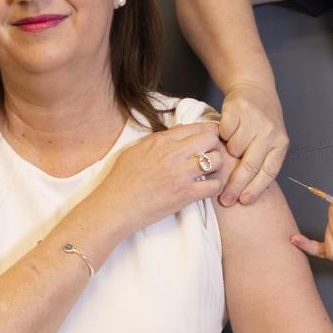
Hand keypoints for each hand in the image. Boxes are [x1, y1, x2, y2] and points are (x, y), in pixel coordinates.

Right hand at [89, 122, 229, 235]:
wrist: (115, 206)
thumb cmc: (121, 180)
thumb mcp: (136, 150)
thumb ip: (159, 139)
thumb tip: (179, 130)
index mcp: (161, 140)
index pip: (195, 126)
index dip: (207, 131)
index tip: (210, 138)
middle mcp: (173, 153)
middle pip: (211, 139)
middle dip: (215, 145)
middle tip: (211, 155)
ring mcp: (181, 174)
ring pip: (217, 160)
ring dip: (217, 166)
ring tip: (210, 172)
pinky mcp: (185, 194)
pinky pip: (214, 186)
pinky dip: (216, 186)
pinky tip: (208, 188)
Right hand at [217, 81, 287, 206]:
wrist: (254, 87)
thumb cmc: (261, 120)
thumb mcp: (270, 140)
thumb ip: (262, 160)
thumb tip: (245, 190)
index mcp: (281, 143)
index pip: (268, 172)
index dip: (255, 189)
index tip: (243, 201)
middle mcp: (270, 132)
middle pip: (250, 166)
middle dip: (236, 186)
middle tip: (225, 199)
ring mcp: (254, 121)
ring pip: (234, 150)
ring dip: (228, 152)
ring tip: (229, 146)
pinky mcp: (238, 110)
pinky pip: (224, 133)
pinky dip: (222, 135)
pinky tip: (226, 131)